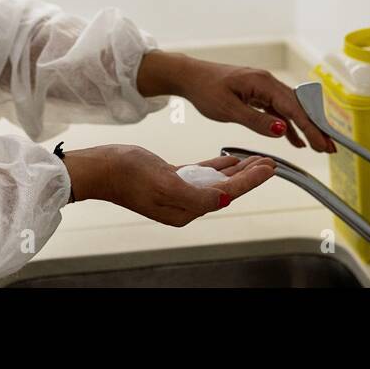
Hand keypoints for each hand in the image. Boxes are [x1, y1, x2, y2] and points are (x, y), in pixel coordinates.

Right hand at [61, 145, 275, 225]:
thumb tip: (223, 198)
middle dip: (249, 176)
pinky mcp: (170, 179)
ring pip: (216, 180)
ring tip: (256, 159)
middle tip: (270, 162)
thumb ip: (196, 194)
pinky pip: (200, 173)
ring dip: (237, 170)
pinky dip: (217, 166)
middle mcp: (183, 204)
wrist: (99, 168)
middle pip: (225, 189)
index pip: (226, 195)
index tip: (268, 169)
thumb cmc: (127, 175)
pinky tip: (229, 159)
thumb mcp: (164, 183)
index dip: (250, 182)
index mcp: (184, 210)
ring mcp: (177, 191)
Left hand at [137, 51, 336, 152]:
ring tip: (318, 147)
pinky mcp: (257, 94)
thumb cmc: (206, 90)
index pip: (293, 107)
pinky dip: (287, 125)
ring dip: (304, 127)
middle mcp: (267, 82)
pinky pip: (278, 110)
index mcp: (262, 82)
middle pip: (297, 107)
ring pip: (290, 109)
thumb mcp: (229, 109)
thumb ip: (257, 120)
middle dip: (315, 128)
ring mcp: (263, 87)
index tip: (323, 144)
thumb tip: (282, 130)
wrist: (189, 77)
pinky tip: (295, 141)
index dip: (310, 127)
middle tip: (330, 148)